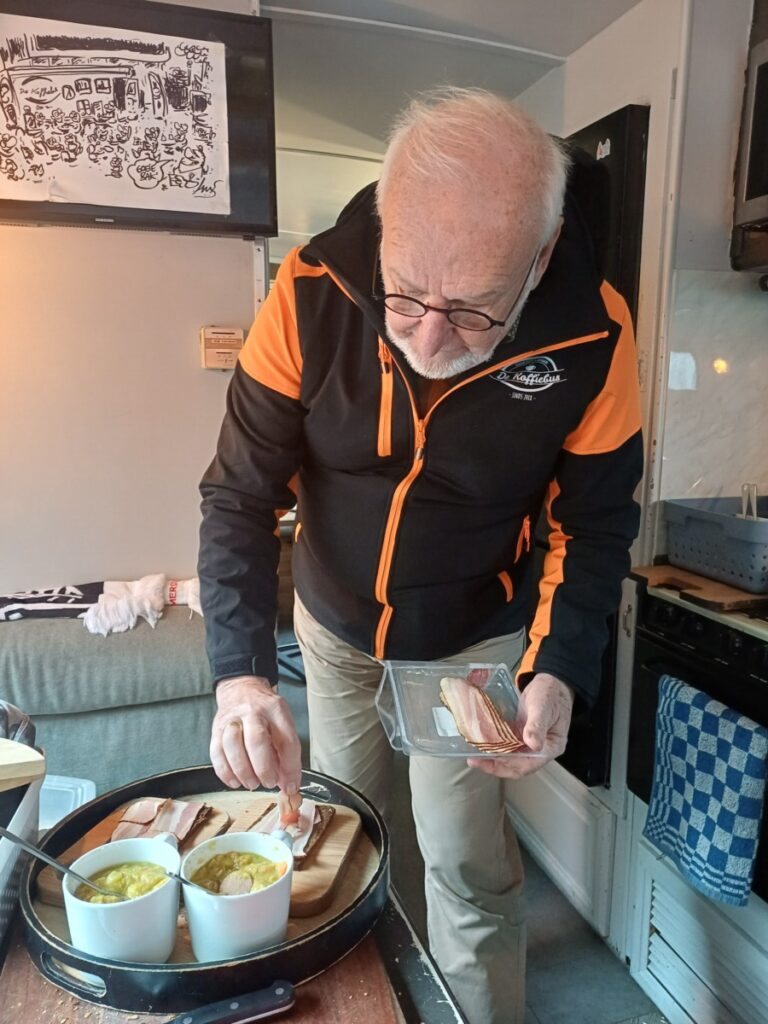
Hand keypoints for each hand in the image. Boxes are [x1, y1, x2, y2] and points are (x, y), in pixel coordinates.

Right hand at [211, 675, 301, 793]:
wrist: (241, 689)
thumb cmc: (265, 712)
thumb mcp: (282, 722)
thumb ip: (286, 752)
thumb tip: (288, 784)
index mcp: (276, 710)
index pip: (286, 741)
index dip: (290, 768)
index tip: (291, 786)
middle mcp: (253, 712)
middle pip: (257, 740)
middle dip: (264, 768)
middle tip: (269, 783)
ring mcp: (232, 719)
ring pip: (233, 746)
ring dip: (243, 771)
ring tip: (252, 783)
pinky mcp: (216, 729)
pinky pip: (216, 753)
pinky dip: (225, 772)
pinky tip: (235, 781)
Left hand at [467, 672, 573, 778]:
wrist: (551, 682)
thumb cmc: (550, 692)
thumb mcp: (543, 706)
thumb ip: (537, 725)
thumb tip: (533, 745)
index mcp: (552, 747)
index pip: (529, 764)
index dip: (508, 766)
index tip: (489, 761)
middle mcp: (541, 749)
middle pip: (518, 766)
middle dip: (496, 765)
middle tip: (475, 761)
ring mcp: (531, 743)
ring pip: (511, 758)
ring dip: (494, 758)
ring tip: (475, 755)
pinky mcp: (522, 736)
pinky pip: (508, 746)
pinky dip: (496, 747)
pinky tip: (483, 744)